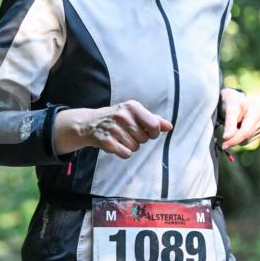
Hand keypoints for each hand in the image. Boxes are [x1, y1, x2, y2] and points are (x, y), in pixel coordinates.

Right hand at [53, 101, 172, 158]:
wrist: (90, 123)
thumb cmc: (117, 119)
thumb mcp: (134, 114)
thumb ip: (153, 120)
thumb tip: (169, 127)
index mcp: (132, 107)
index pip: (154, 125)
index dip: (154, 133)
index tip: (148, 132)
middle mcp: (122, 116)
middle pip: (145, 139)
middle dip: (139, 139)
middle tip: (128, 133)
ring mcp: (113, 129)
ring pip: (135, 147)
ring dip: (130, 146)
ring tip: (121, 138)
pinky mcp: (106, 141)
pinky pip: (126, 154)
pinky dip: (123, 152)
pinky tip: (116, 144)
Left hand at [220, 88, 259, 150]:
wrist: (234, 100)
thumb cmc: (231, 102)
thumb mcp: (229, 109)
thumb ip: (229, 124)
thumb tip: (227, 138)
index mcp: (256, 112)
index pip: (246, 131)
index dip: (235, 140)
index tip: (224, 145)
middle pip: (247, 136)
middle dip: (234, 140)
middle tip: (223, 141)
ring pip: (246, 140)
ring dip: (236, 139)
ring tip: (232, 127)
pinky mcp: (258, 131)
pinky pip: (247, 140)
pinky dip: (239, 139)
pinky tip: (236, 130)